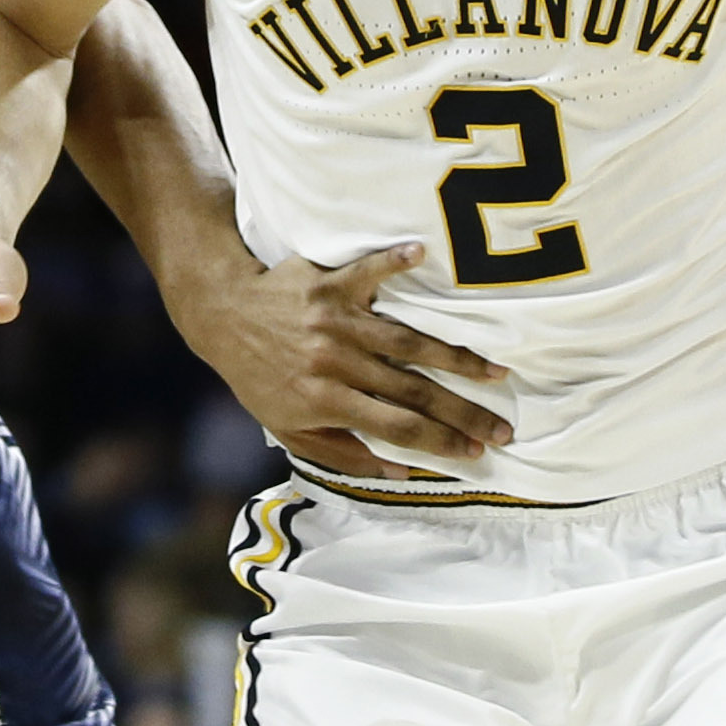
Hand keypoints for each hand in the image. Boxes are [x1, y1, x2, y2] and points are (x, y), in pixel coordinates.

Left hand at [167, 241, 513, 483]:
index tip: (476, 453)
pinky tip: (423, 252)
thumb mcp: (288, 427)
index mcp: (326, 402)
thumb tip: (402, 473)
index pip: (396, 428)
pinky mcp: (330, 283)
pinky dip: (393, 261)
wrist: (221, 315)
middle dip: (462, 413)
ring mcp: (335, 321)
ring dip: (454, 355)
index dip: (439, 443)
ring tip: (496, 371)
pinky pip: (367, 271)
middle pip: (413, 392)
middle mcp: (336, 363)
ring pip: (406, 341)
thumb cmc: (258, 376)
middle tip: (505, 428)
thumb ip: (342, 453)